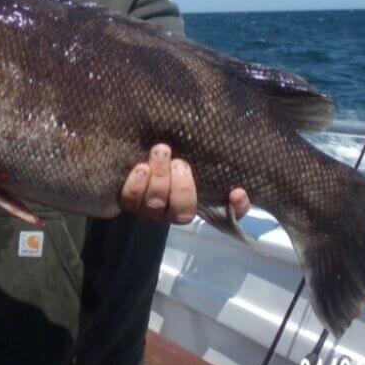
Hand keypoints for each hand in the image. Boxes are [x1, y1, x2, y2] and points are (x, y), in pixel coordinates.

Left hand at [120, 143, 249, 224]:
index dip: (235, 208)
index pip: (227, 213)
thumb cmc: (171, 152)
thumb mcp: (194, 153)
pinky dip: (136, 185)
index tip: (236, 192)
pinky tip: (141, 168)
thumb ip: (211, 158)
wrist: (134, 150)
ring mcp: (150, 208)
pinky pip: (130, 200)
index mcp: (199, 199)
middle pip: (182, 212)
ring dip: (160, 179)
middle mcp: (174, 210)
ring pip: (156, 203)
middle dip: (182, 187)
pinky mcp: (128, 201)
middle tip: (180, 163)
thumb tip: (236, 186)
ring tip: (160, 152)